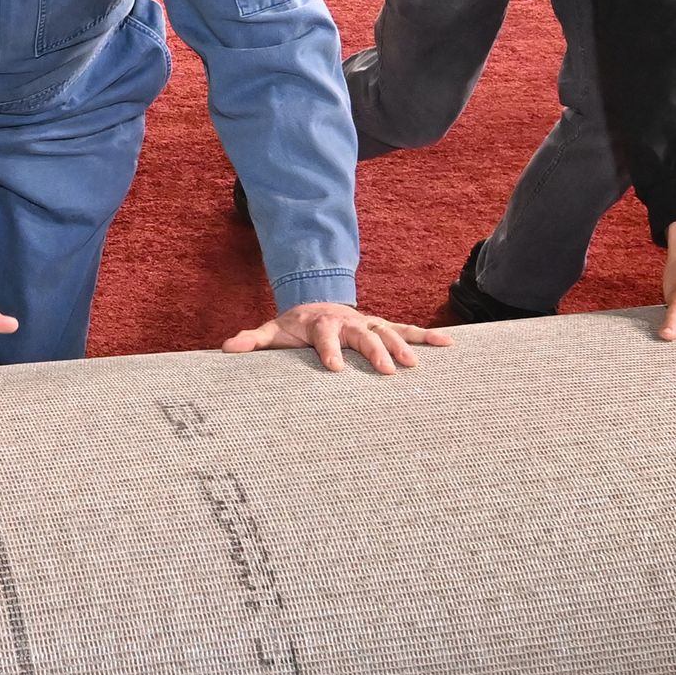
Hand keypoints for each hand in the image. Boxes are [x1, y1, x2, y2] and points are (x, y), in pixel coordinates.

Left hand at [221, 301, 451, 372]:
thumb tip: (227, 349)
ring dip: (403, 346)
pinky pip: (407, 329)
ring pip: (388, 331)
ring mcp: (367, 323)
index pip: (324, 337)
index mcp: (320, 324)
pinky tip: (448, 345)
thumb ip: (253, 339)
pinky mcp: (381, 326)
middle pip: (363, 334)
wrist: (315, 303)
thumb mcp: (273, 331)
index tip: (334, 369)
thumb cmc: (294, 326)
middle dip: (375, 350)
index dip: (328, 350)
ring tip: (416, 365)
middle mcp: (348, 321)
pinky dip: (427, 336)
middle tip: (387, 371)